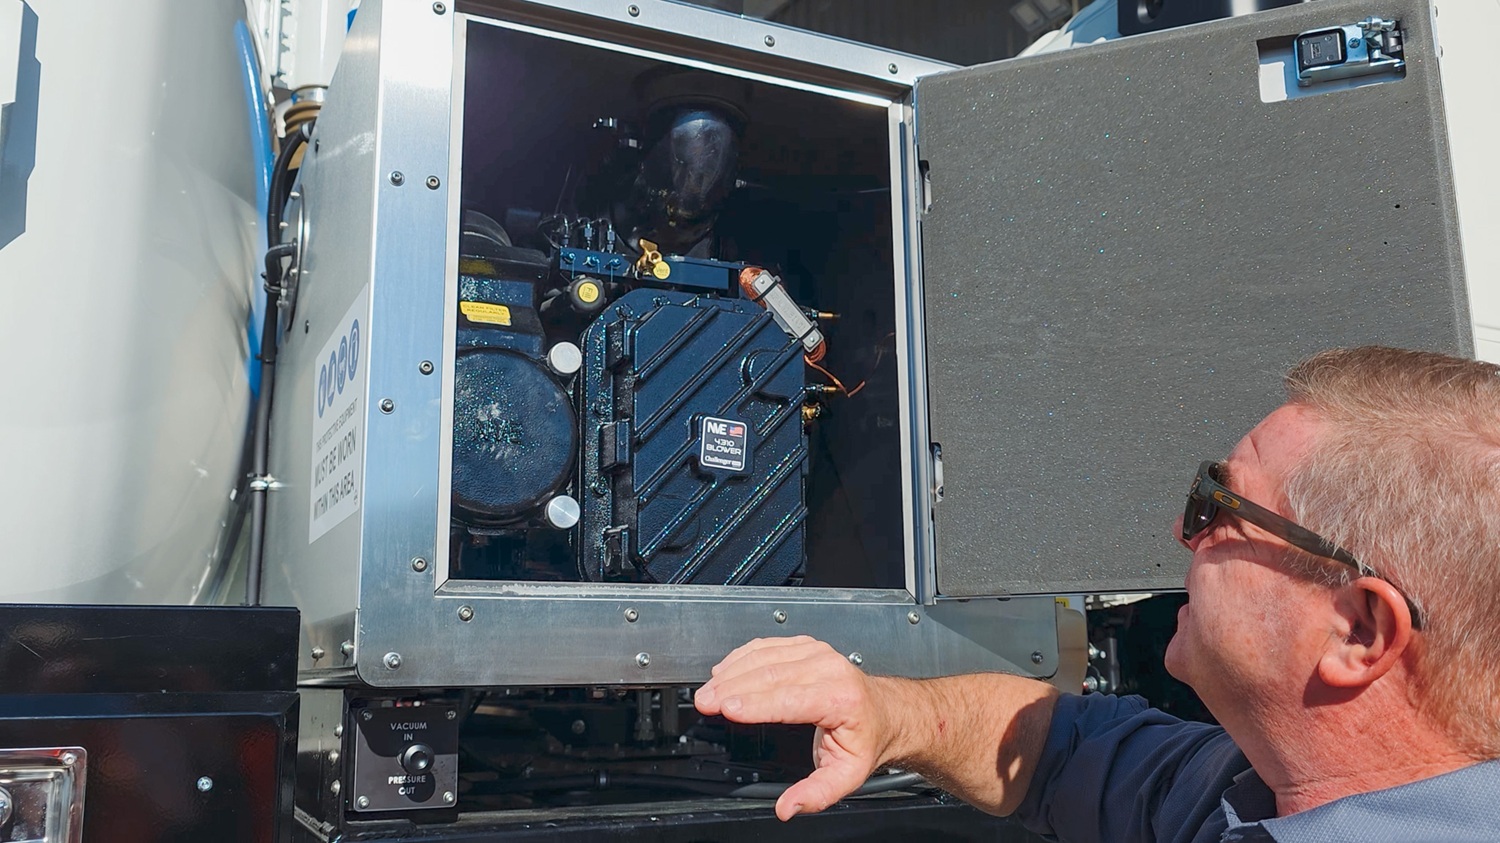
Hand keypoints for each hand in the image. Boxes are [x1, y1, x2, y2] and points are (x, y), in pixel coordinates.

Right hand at [694, 635, 899, 820]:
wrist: (883, 711)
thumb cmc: (865, 737)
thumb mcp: (848, 774)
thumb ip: (816, 793)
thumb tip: (787, 807)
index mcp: (839, 699)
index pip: (788, 699)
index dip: (754, 703)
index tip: (726, 708)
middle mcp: (828, 669)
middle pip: (770, 675)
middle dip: (732, 688)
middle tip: (705, 701)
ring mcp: (817, 653)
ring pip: (765, 657)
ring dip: (732, 672)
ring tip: (709, 689)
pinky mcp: (806, 646)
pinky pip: (768, 646)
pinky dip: (742, 657)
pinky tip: (726, 669)